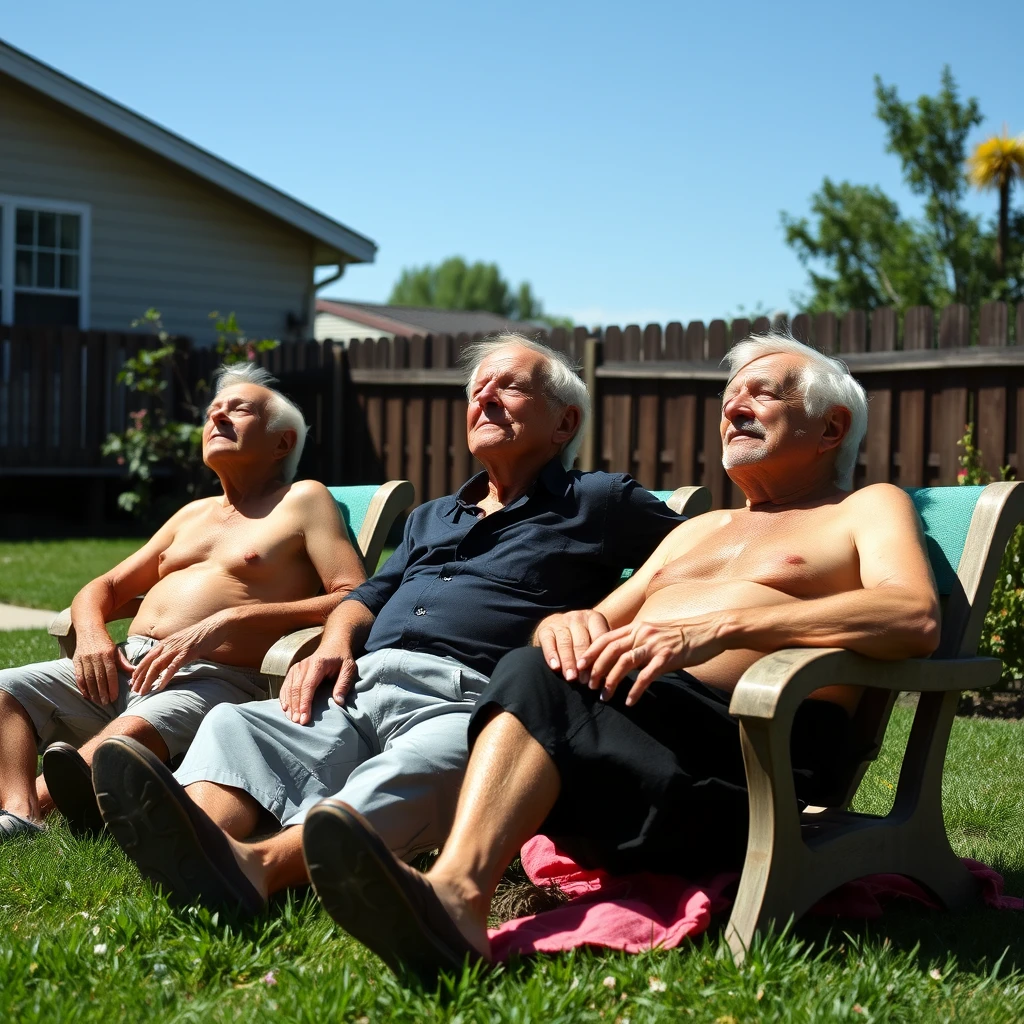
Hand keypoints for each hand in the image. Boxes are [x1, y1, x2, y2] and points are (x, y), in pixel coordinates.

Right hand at [73, 630, 132, 705]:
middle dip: (102, 692)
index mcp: (108, 654)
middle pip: (99, 678)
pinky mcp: (76, 660)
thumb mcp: (116, 650)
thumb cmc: (106, 643)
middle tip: (106, 703)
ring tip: (97, 701)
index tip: (114, 697)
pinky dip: (82, 687)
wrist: (89, 630)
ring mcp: (84, 659)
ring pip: (88, 679)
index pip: (110, 674)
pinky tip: (86, 695)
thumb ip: (123, 663)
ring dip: (92, 692)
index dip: (112, 687)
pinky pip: (78, 676)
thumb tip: (134, 673)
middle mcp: (95, 657)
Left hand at [129, 612, 230, 695]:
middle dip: (139, 678)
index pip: (147, 658)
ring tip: (143, 692)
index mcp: (166, 642)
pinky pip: (173, 666)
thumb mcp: (184, 642)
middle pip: (148, 663)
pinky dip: (165, 677)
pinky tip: (160, 686)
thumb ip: (175, 651)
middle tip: (134, 691)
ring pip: (157, 665)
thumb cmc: (203, 635)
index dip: (139, 670)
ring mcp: (177, 648)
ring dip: (148, 680)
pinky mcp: (187, 652)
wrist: (216, 625)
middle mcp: (168, 644)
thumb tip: (170, 662)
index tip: (134, 682)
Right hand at [279, 646, 358, 724]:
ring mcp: (297, 667)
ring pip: (289, 688)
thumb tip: (338, 702)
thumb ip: (344, 684)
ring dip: (289, 704)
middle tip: (298, 722)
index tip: (305, 717)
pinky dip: (284, 697)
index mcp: (318, 664)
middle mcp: (304, 665)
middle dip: (296, 707)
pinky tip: (285, 708)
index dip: (305, 703)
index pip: (308, 686)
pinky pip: (285, 685)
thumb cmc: (342, 658)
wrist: (333, 644)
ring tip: (291, 719)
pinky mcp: (294, 670)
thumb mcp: (349, 669)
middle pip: (296, 689)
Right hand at [534, 609, 610, 681]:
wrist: (556, 626)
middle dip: (584, 663)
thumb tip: (609, 675)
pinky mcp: (545, 628)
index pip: (599, 638)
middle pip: (582, 642)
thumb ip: (602, 651)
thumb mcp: (594, 638)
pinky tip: (555, 667)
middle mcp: (577, 617)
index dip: (599, 658)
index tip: (600, 675)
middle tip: (585, 680)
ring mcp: (560, 621)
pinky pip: (548, 642)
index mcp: (594, 618)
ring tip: (571, 678)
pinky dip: (551, 655)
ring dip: (568, 662)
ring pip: (565, 643)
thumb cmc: (582, 638)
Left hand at [580, 616, 726, 705]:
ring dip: (611, 681)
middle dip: (595, 669)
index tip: (579, 667)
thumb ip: (639, 641)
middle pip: (610, 650)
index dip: (590, 652)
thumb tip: (623, 658)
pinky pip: (646, 676)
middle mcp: (643, 633)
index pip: (606, 638)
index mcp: (638, 626)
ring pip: (624, 662)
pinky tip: (629, 701)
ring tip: (604, 696)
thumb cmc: (684, 634)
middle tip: (588, 686)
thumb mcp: (656, 632)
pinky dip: (635, 690)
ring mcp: (655, 645)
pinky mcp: (668, 657)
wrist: (712, 630)